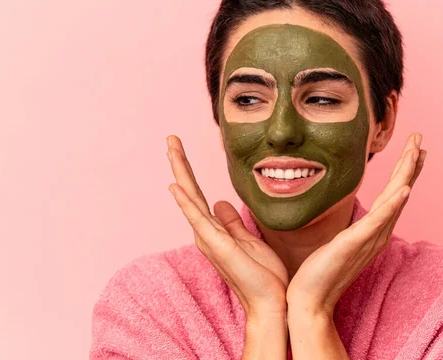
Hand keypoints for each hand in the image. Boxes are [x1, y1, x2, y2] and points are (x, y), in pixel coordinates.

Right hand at [166, 135, 288, 316]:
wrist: (272, 304)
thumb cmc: (264, 277)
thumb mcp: (249, 240)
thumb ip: (232, 223)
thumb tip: (221, 202)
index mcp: (215, 231)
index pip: (198, 195)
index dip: (189, 172)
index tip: (181, 150)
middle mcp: (207, 233)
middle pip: (189, 192)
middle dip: (180, 163)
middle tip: (170, 139)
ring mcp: (209, 239)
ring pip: (190, 198)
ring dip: (180, 172)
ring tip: (171, 148)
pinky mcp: (217, 245)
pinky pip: (198, 219)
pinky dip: (186, 201)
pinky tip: (176, 185)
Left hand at [286, 133, 426, 316]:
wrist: (310, 299)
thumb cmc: (320, 272)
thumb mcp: (338, 243)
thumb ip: (350, 230)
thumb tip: (351, 220)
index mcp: (372, 232)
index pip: (392, 196)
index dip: (404, 172)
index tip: (413, 150)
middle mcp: (377, 234)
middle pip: (399, 193)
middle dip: (409, 164)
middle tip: (419, 138)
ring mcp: (369, 239)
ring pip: (394, 200)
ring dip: (406, 175)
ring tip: (416, 151)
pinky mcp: (355, 243)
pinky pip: (378, 221)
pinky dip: (393, 204)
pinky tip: (404, 189)